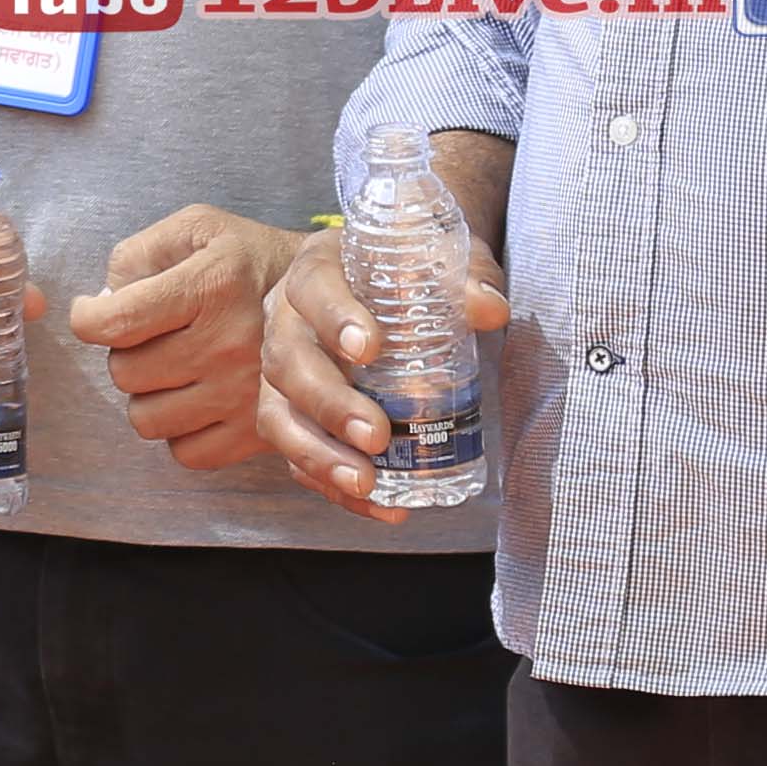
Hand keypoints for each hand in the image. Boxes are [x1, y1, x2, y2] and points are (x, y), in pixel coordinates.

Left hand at [66, 207, 304, 468]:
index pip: (114, 322)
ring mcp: (243, 394)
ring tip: (176, 366)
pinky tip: (198, 397)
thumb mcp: (197, 229)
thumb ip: (140, 254)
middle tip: (155, 336)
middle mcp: (228, 343)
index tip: (95, 313)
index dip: (89, 318)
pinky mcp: (256, 432)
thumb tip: (102, 302)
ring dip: (151, 394)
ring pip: (146, 418)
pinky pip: (185, 452)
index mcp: (210, 285)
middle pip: (125, 373)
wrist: (327, 295)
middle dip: (127, 352)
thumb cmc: (247, 259)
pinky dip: (181, 430)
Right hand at [251, 220, 507, 514]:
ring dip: (318, 455)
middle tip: (375, 435)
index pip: (313, 288)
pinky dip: (334, 486)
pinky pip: (298, 456)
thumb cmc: (409, 271)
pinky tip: (381, 505)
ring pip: (278, 416)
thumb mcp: (441, 261)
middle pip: (286, 362)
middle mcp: (288, 322)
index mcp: (317, 271)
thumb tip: (489, 309)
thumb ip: (469, 275)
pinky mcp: (294, 416)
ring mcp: (285, 374)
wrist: (386, 285)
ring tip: (366, 482)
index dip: (333, 318)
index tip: (368, 347)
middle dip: (328, 404)